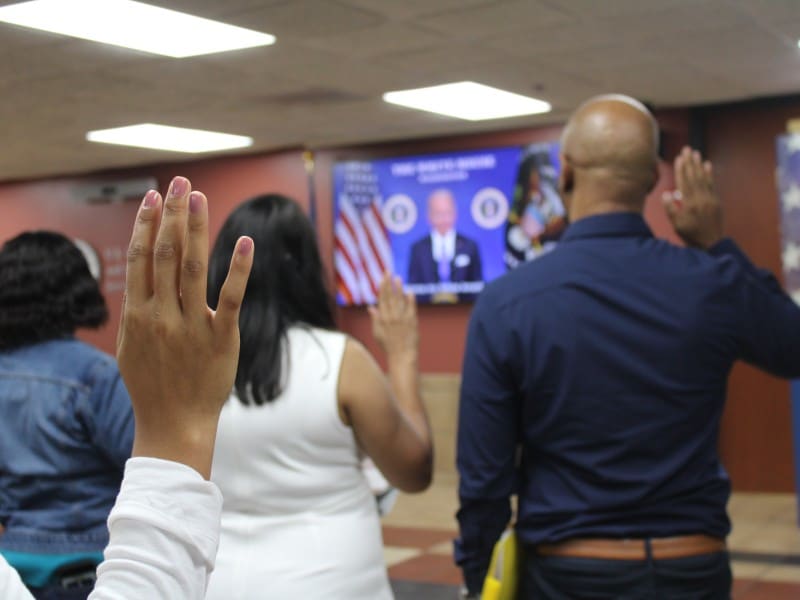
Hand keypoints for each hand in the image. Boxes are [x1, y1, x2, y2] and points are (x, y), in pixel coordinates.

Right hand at [117, 176, 253, 478]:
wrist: (175, 424)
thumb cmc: (153, 386)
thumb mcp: (131, 347)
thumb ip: (138, 310)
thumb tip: (139, 279)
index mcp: (138, 314)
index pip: (140, 257)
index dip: (146, 223)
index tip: (152, 196)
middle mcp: (161, 314)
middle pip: (164, 252)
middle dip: (171, 213)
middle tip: (178, 181)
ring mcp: (191, 324)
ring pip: (192, 266)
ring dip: (195, 227)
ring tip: (198, 196)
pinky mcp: (221, 337)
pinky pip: (230, 296)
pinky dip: (238, 267)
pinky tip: (244, 241)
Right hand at [368, 273, 417, 361]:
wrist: (402, 356)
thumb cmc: (389, 346)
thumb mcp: (377, 333)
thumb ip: (375, 319)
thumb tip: (371, 307)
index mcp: (382, 318)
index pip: (382, 298)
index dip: (382, 287)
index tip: (383, 277)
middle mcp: (392, 317)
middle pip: (390, 296)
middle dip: (389, 283)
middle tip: (388, 271)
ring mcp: (402, 319)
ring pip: (400, 300)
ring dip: (399, 288)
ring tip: (398, 278)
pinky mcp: (412, 322)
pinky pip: (411, 308)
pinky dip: (410, 299)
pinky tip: (410, 291)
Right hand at [664, 146, 723, 248]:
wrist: (711, 243)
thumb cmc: (691, 235)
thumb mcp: (676, 224)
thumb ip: (671, 208)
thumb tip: (667, 193)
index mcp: (688, 204)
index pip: (683, 182)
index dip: (681, 169)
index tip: (679, 158)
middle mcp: (700, 198)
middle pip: (693, 176)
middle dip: (690, 162)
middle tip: (687, 149)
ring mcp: (709, 198)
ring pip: (703, 178)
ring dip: (699, 164)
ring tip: (696, 153)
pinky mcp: (716, 200)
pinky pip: (712, 184)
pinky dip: (710, 173)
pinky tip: (708, 165)